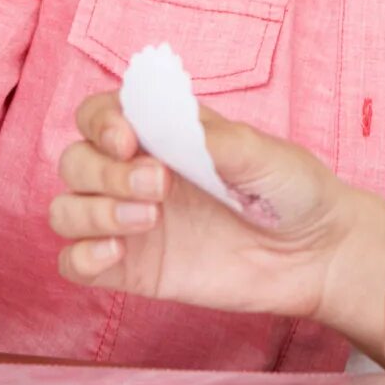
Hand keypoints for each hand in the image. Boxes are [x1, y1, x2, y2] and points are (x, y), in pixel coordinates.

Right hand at [50, 95, 384, 355]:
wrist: (318, 253)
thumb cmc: (294, 190)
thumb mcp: (265, 155)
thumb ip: (216, 140)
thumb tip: (171, 122)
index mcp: (163, 134)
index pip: (98, 115)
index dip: (99, 122)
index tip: (128, 140)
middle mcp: (136, 174)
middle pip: (75, 162)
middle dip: (104, 172)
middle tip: (160, 186)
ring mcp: (132, 223)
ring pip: (66, 210)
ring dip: (92, 212)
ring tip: (149, 219)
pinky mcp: (134, 269)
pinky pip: (75, 263)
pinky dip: (80, 257)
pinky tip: (116, 253)